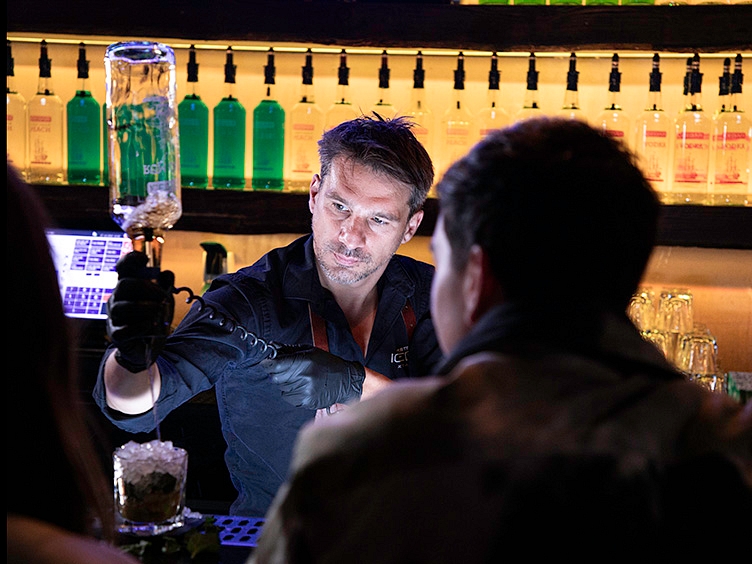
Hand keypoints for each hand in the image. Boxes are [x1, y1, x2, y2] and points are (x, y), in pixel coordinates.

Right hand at [106, 251, 174, 372]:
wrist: (146, 346)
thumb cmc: (153, 317)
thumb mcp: (164, 299)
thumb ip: (166, 285)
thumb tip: (168, 273)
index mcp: (128, 286)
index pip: (123, 268)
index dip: (130, 259)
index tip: (144, 259)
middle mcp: (117, 298)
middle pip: (124, 285)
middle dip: (146, 288)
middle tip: (162, 296)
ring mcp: (114, 317)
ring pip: (123, 307)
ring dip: (145, 308)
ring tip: (159, 311)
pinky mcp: (116, 335)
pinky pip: (125, 330)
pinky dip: (140, 327)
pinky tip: (151, 325)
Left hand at [261, 345, 364, 409]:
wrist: (345, 381)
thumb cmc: (327, 364)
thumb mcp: (310, 351)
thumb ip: (289, 350)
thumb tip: (271, 347)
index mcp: (305, 361)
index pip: (276, 365)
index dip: (268, 363)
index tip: (266, 362)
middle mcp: (304, 377)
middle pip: (276, 377)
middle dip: (278, 373)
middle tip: (287, 370)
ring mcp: (306, 391)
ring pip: (282, 388)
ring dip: (286, 383)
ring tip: (301, 379)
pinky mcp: (307, 402)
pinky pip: (289, 397)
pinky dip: (292, 393)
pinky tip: (303, 388)